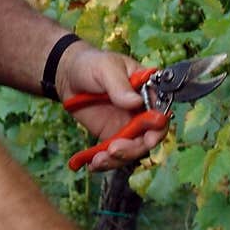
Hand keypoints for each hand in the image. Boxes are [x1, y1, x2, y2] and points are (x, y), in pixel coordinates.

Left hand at [57, 42, 168, 171]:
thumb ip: (120, 85)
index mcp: (147, 92)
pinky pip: (113, 154)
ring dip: (118, 159)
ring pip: (131, 150)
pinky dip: (105, 162)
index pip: (160, 113)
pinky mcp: (111, 136)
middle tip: (114, 150)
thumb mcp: (106, 69)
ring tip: (98, 160)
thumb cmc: (92, 64)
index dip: (157, 128)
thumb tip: (135, 102)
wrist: (68, 76)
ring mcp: (126, 126)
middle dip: (134, 149)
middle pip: (148, 138)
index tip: (148, 138)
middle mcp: (141, 112)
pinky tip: (92, 164)